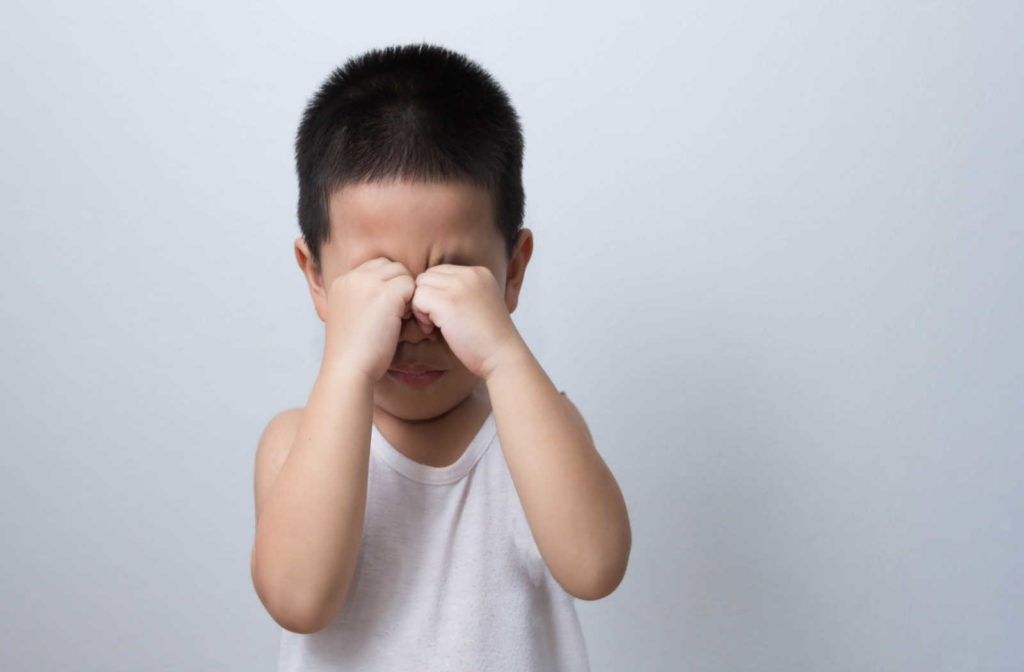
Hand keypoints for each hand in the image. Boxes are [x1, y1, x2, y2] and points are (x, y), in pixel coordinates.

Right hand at [322, 257, 416, 382]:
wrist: (348, 368)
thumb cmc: (353, 352)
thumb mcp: (350, 317)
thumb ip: (362, 299)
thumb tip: (388, 294)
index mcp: (341, 282)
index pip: (374, 266)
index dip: (387, 284)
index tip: (387, 307)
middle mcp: (352, 277)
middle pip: (389, 265)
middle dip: (399, 285)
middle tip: (397, 312)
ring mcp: (368, 283)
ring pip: (402, 272)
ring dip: (406, 293)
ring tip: (399, 317)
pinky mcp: (385, 293)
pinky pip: (411, 285)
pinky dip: (412, 302)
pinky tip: (403, 322)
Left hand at [410, 265, 521, 378]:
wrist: (503, 356)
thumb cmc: (489, 340)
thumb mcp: (480, 305)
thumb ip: (461, 293)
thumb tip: (430, 291)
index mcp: (479, 273)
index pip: (442, 271)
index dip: (436, 293)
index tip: (444, 315)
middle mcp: (470, 274)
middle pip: (429, 276)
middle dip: (426, 298)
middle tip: (435, 322)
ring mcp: (458, 286)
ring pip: (420, 285)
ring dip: (421, 307)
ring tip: (434, 326)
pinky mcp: (447, 301)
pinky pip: (417, 299)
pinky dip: (420, 317)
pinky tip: (433, 331)